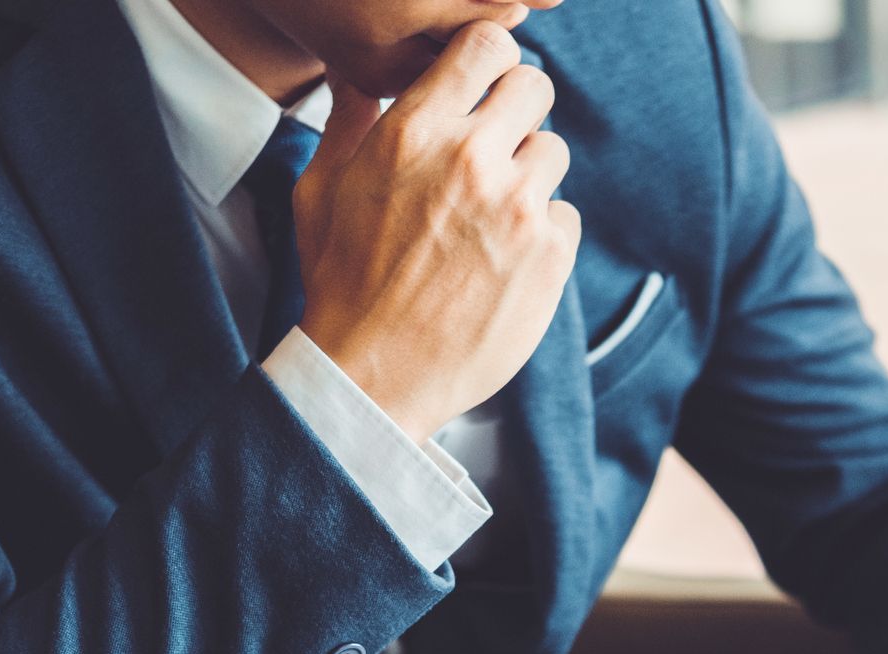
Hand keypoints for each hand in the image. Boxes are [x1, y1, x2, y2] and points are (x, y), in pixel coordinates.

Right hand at [294, 21, 579, 441]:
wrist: (375, 374)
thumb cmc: (341, 282)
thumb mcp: (321, 192)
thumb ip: (347, 123)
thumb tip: (356, 76)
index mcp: (415, 132)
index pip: (487, 45)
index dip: (490, 61)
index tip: (482, 86)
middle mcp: (472, 160)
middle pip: (536, 85)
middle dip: (517, 110)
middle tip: (495, 146)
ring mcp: (519, 208)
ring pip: (554, 151)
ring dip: (530, 175)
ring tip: (491, 215)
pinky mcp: (551, 254)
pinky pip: (566, 214)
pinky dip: (543, 232)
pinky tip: (505, 259)